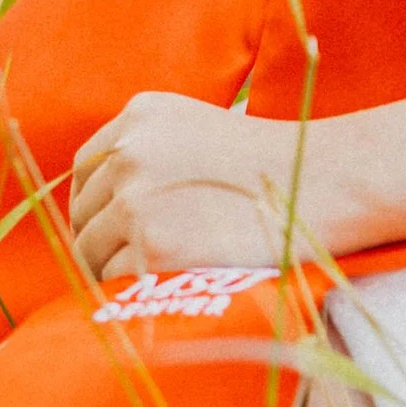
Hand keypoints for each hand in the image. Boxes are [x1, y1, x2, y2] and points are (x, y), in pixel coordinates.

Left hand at [70, 94, 337, 280]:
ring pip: (94, 251)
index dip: (94, 202)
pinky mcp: (152, 247)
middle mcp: (129, 152)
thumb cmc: (270, 164)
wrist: (322, 185)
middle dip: (100, 240)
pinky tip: (167, 286)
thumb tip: (106, 199)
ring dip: (114, 270)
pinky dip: (134, 290)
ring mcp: (136, 200)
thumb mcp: (197, 130)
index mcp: (138, 116)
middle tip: (128, 264)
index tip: (110, 227)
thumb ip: (148, 150)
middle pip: (83, 212)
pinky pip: (117, 280)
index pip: (86, 168)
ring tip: (153, 278)